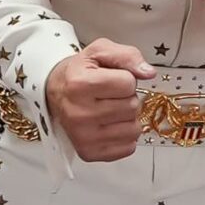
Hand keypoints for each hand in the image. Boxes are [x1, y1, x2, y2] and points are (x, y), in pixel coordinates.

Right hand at [44, 38, 153, 161]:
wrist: (56, 92)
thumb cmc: (80, 72)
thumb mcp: (100, 51)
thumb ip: (127, 56)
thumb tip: (148, 72)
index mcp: (79, 84)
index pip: (129, 83)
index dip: (125, 78)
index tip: (111, 79)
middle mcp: (79, 113)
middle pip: (132, 106)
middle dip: (127, 98)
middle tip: (109, 95)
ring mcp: (83, 137)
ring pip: (134, 129)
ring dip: (127, 118)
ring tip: (109, 110)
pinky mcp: (89, 153)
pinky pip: (128, 147)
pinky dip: (124, 136)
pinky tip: (109, 126)